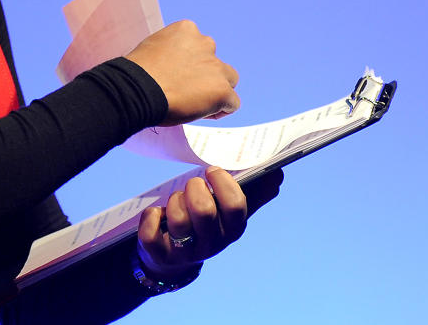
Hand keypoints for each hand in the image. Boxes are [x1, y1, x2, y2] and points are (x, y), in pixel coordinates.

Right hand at [123, 20, 239, 124]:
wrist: (137, 90)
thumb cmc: (137, 73)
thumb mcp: (153, 48)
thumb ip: (170, 52)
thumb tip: (173, 67)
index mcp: (187, 30)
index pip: (198, 46)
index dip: (190, 65)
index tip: (178, 76)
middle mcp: (205, 44)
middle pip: (216, 62)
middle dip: (206, 75)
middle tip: (187, 91)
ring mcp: (216, 68)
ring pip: (229, 80)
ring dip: (216, 90)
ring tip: (197, 104)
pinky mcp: (222, 90)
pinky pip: (233, 103)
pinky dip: (221, 110)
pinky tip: (203, 114)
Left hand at [136, 167, 282, 277]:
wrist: (174, 258)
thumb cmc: (205, 223)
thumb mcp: (228, 211)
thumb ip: (253, 193)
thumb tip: (277, 174)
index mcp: (232, 229)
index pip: (235, 205)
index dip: (222, 183)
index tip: (211, 170)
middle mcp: (212, 244)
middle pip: (204, 211)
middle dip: (194, 189)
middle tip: (192, 185)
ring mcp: (186, 252)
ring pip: (178, 219)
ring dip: (174, 201)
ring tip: (176, 200)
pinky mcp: (160, 256)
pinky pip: (150, 233)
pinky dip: (151, 217)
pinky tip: (157, 214)